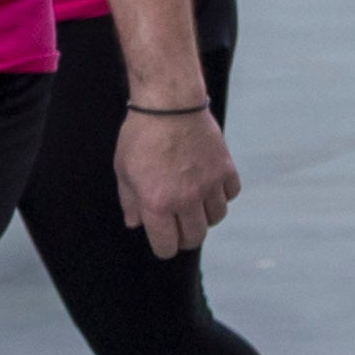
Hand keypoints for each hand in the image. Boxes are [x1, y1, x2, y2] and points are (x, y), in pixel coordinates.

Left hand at [116, 107, 239, 259]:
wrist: (169, 105)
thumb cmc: (141, 136)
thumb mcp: (124, 171)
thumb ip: (130, 202)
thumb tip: (136, 223)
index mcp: (157, 203)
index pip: (167, 244)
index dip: (164, 249)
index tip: (164, 245)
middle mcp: (186, 199)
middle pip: (195, 237)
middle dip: (185, 238)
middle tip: (179, 230)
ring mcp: (209, 185)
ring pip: (216, 218)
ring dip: (205, 217)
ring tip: (195, 208)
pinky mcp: (225, 170)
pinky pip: (230, 195)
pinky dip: (221, 196)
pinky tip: (210, 188)